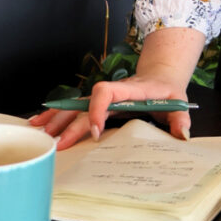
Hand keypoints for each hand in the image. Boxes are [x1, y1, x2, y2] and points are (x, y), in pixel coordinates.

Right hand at [29, 75, 190, 150]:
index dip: (98, 109)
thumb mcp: (179, 101)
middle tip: (59, 144)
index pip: (107, 91)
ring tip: (38, 130)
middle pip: (86, 103)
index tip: (95, 131)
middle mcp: (113, 92)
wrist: (162, 76)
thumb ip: (180, 118)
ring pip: (77, 105)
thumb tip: (182, 135)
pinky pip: (76, 108)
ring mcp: (105, 98)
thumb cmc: (168, 90)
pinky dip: (59, 115)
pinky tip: (41, 122)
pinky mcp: (100, 104)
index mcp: (130, 89)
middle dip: (71, 123)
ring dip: (57, 116)